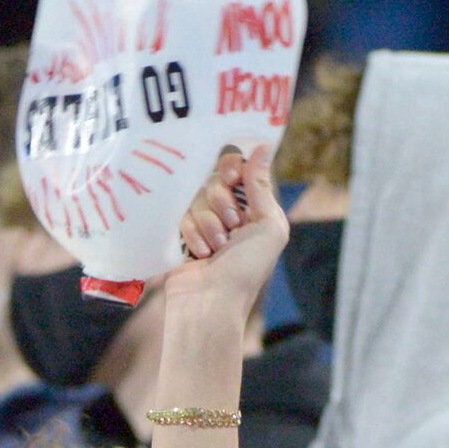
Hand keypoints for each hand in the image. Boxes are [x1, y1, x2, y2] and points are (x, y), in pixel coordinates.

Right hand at [172, 143, 286, 306]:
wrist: (211, 301)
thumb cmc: (247, 269)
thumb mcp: (268, 227)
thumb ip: (261, 187)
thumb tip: (262, 147)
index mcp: (254, 208)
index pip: (237, 169)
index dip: (231, 169)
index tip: (231, 179)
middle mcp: (229, 212)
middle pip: (214, 179)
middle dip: (221, 202)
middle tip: (231, 226)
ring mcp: (203, 222)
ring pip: (196, 197)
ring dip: (208, 223)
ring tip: (216, 249)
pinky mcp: (181, 232)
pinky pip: (180, 213)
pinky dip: (193, 234)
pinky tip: (200, 255)